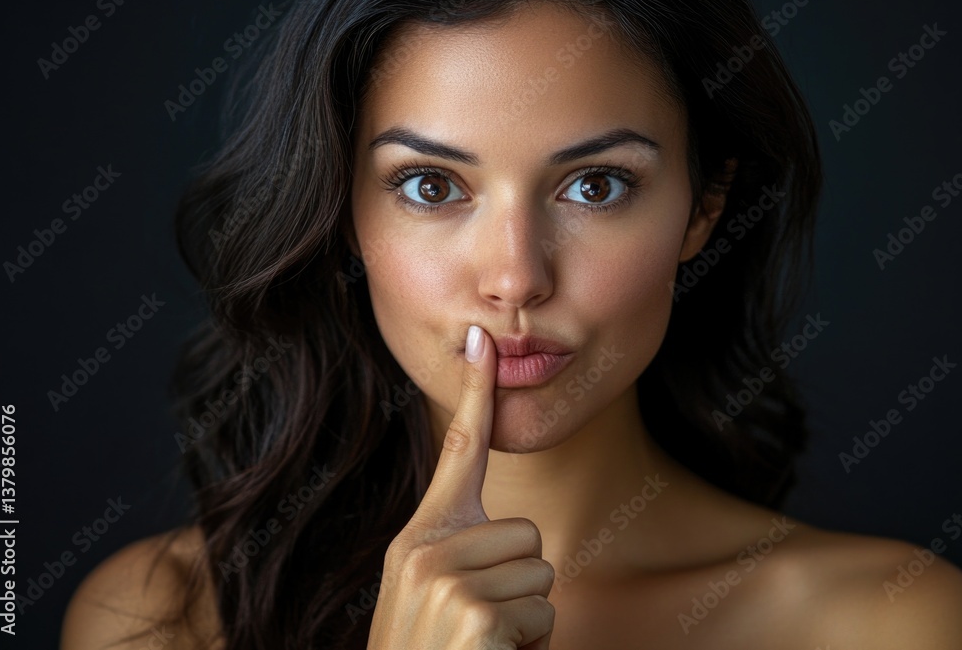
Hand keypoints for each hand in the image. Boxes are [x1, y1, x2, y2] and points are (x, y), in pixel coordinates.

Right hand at [366, 324, 555, 648]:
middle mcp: (424, 548)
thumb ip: (460, 553)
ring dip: (526, 620)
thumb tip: (511, 528)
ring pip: (542, 572)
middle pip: (527, 531)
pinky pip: (544, 612)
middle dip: (520, 586)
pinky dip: (530, 646)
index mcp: (417, 537)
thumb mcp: (431, 599)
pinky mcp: (474, 613)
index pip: (455, 450)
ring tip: (481, 647)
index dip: (471, 392)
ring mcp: (446, 580)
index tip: (481, 341)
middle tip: (478, 627)